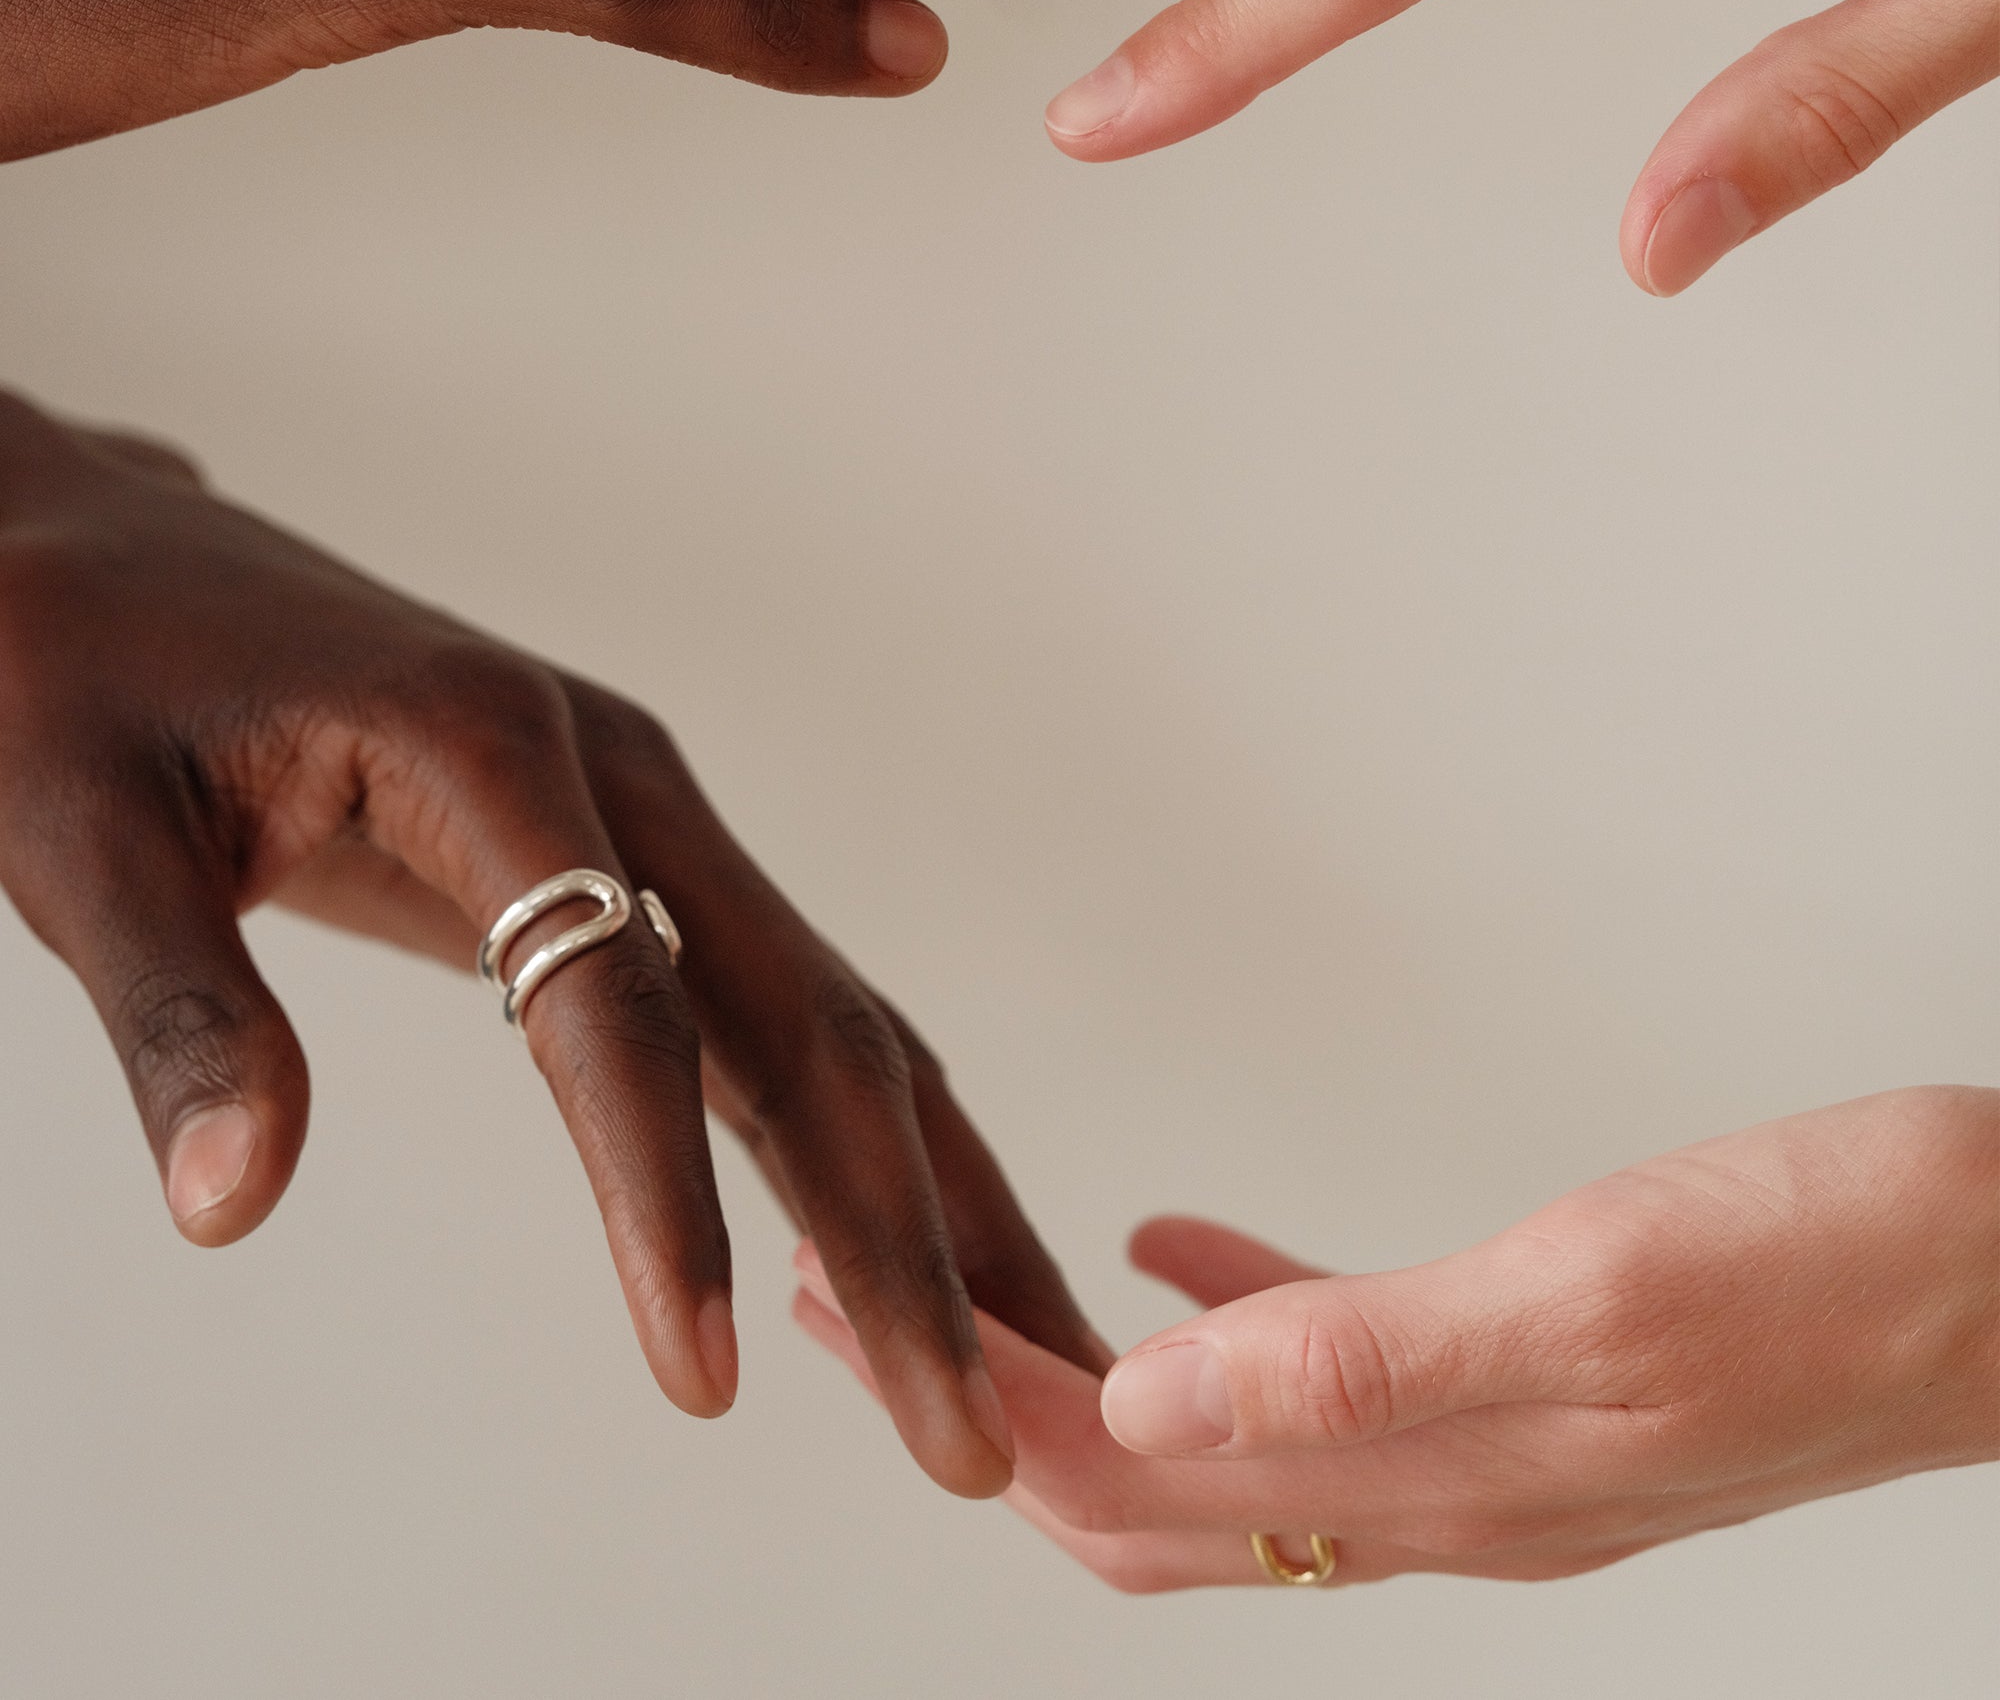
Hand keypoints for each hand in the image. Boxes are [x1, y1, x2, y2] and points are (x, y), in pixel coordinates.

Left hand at [0, 389, 1107, 1497]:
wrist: (88, 546)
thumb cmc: (75, 670)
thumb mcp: (79, 832)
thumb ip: (178, 1010)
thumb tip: (238, 1208)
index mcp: (492, 744)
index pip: (619, 996)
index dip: (662, 1192)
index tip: (701, 1376)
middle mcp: (609, 771)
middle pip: (796, 1014)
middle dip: (896, 1228)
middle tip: (975, 1432)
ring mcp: (633, 811)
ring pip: (823, 1014)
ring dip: (923, 1188)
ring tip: (1024, 1353)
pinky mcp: (616, 855)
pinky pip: (763, 1007)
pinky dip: (848, 1134)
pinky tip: (888, 1235)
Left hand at [795, 1088, 1999, 1581]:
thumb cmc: (1848, 1271)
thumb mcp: (1600, 1292)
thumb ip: (1372, 1359)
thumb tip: (1152, 1409)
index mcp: (1444, 1482)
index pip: (1138, 1493)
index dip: (987, 1419)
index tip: (864, 1326)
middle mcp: (1450, 1493)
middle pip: (1150, 1496)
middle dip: (992, 1413)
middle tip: (864, 1311)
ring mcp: (1496, 1444)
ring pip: (1225, 1445)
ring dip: (1092, 1381)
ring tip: (980, 1290)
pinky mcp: (1541, 1376)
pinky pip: (1333, 1370)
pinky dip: (1228, 1319)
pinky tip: (1175, 1247)